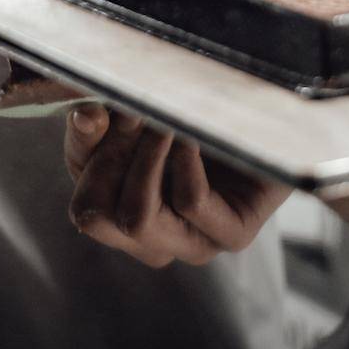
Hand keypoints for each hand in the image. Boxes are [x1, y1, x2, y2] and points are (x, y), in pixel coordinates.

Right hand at [64, 105, 290, 267]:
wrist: (266, 116)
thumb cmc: (194, 115)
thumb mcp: (137, 115)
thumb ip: (103, 122)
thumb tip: (86, 115)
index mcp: (124, 216)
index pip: (83, 202)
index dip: (84, 149)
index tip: (99, 105)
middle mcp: (153, 240)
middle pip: (94, 217)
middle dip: (108, 155)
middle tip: (133, 112)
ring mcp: (193, 243)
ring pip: (137, 218)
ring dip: (144, 157)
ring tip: (163, 121)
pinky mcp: (233, 233)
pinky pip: (190, 202)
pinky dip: (184, 160)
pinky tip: (191, 134)